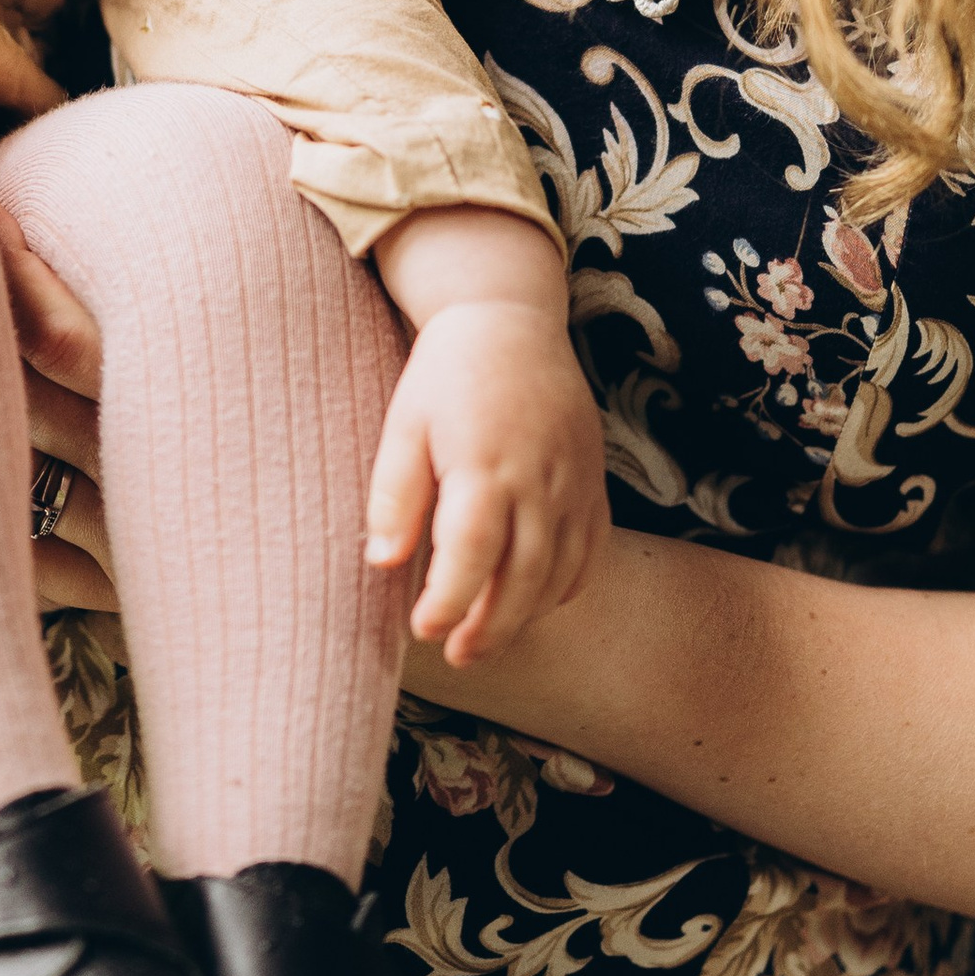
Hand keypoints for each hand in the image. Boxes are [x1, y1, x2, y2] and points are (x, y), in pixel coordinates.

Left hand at [369, 202, 606, 661]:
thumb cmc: (447, 373)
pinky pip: (590, 550)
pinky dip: (565, 586)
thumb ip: (394, 495)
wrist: (511, 320)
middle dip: (490, 627)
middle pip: (523, 576)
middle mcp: (539, 478)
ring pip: (560, 572)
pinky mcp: (594, 482)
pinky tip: (534, 603)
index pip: (471, 553)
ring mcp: (575, 482)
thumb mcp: (405, 424)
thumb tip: (380, 562)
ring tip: (485, 641)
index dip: (449, 601)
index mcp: (484, 463)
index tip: (422, 630)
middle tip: (457, 655)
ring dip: (525, 616)